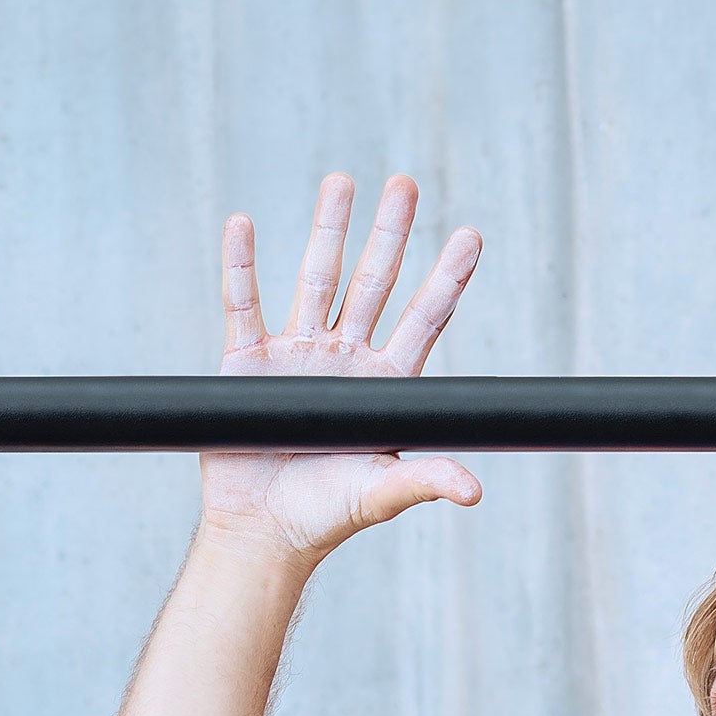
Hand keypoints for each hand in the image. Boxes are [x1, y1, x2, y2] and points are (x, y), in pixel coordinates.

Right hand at [198, 172, 484, 573]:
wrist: (263, 533)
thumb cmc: (328, 514)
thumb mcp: (384, 493)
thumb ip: (427, 480)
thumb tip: (474, 490)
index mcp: (386, 382)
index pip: (424, 317)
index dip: (446, 277)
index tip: (470, 234)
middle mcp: (346, 357)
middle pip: (374, 282)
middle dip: (390, 232)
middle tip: (405, 182)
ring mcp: (297, 353)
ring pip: (317, 277)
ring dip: (328, 229)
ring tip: (341, 181)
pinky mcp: (247, 362)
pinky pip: (244, 303)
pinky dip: (241, 263)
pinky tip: (243, 223)